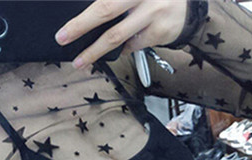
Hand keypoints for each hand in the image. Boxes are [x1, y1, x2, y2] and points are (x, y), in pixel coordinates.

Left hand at [56, 0, 187, 68]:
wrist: (189, 7)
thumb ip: (113, 2)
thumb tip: (84, 18)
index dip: (86, 14)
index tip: (64, 27)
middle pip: (106, 9)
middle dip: (80, 25)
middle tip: (62, 37)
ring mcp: (154, 10)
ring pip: (117, 35)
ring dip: (94, 51)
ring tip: (79, 62)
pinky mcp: (160, 30)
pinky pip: (131, 45)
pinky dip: (120, 50)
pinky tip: (114, 51)